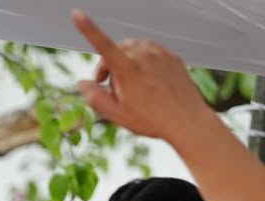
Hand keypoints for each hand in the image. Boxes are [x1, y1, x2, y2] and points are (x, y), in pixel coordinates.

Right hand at [72, 11, 220, 144]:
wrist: (187, 121)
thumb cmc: (153, 119)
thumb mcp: (117, 115)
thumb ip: (95, 97)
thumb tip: (83, 84)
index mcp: (128, 69)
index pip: (102, 44)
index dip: (87, 28)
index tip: (77, 14)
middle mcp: (144, 55)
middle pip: (115, 49)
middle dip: (108, 65)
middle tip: (110, 87)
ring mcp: (160, 53)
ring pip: (133, 49)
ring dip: (126, 62)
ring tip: (131, 87)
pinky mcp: (171, 55)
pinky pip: (150, 52)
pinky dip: (143, 63)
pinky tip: (147, 83)